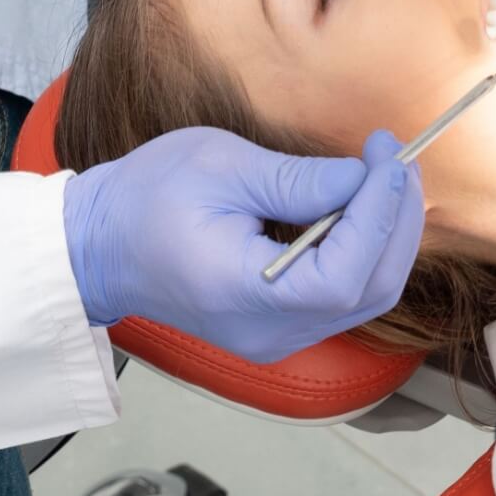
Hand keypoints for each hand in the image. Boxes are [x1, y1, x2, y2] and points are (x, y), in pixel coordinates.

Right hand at [62, 128, 423, 362]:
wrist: (97, 245)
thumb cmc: (145, 199)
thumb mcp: (220, 169)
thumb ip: (297, 181)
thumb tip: (363, 178)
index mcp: (245, 296)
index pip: (344, 273)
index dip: (380, 213)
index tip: (387, 156)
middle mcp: (268, 332)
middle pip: (369, 291)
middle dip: (397, 222)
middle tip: (398, 162)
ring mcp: (275, 338)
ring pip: (365, 298)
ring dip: (389, 237)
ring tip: (389, 179)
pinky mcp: (278, 328)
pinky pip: (343, 298)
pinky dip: (367, 253)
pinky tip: (367, 210)